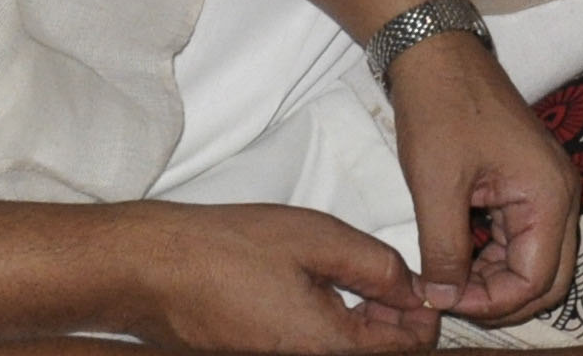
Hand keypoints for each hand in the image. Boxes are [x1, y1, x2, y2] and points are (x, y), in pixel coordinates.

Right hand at [118, 198, 442, 351]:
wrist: (155, 267)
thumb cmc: (228, 248)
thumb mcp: (320, 239)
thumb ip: (378, 266)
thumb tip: (414, 288)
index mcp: (323, 346)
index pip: (401, 350)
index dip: (424, 319)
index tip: (427, 289)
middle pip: (370, 355)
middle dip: (395, 322)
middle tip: (400, 280)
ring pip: (339, 351)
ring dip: (363, 324)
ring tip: (366, 281)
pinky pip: (307, 348)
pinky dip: (329, 326)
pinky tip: (325, 291)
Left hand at [380, 30, 576, 323]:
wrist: (438, 55)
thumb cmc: (442, 111)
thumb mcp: (437, 187)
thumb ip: (444, 251)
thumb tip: (442, 300)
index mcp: (549, 195)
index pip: (537, 280)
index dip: (492, 303)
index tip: (445, 301)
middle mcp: (559, 195)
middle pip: (547, 278)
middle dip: (501, 300)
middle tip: (450, 300)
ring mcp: (545, 188)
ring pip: (534, 261)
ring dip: (494, 280)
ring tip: (446, 280)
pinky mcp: (525, 184)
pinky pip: (520, 238)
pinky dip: (491, 257)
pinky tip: (456, 257)